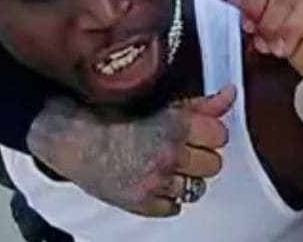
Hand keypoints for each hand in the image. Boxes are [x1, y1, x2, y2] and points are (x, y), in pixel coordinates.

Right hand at [25, 85, 235, 216]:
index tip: (199, 132)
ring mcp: (156, 183)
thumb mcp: (159, 103)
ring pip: (197, 188)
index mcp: (175, 126)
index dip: (210, 133)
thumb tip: (230, 95)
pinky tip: (154, 181)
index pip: (221, 135)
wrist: (71, 138)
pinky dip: (168, 197)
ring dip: (186, 177)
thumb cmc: (110, 116)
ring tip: (167, 165)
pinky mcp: (142, 204)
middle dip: (200, 155)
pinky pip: (175, 208)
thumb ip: (200, 104)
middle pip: (213, 164)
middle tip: (182, 149)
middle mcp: (169, 156)